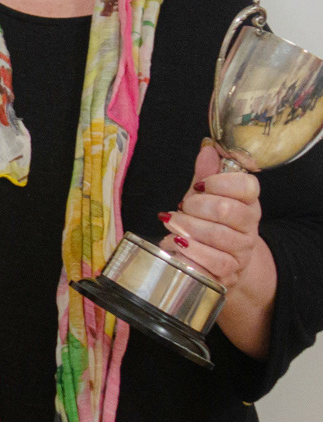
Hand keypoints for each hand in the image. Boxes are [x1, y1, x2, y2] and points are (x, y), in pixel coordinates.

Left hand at [158, 141, 262, 288]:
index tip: (201, 186)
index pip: (247, 186)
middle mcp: (250, 226)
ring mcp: (242, 251)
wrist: (217, 259)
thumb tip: (208, 149)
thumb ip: (206, 173)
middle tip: (182, 207)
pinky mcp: (230, 273)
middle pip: (228, 211)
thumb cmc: (207, 222)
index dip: (220, 182)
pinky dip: (192, 253)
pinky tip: (175, 244)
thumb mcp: (204, 196)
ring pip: (220, 237)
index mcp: (248, 201)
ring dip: (189, 228)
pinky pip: (215, 263)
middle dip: (197, 206)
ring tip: (172, 223)